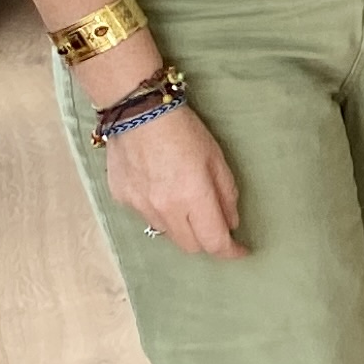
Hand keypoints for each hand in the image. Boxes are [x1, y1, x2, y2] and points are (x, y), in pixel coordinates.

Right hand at [105, 105, 243, 256]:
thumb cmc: (184, 131)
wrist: (137, 112)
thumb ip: (226, 194)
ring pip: (167, 233)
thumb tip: (231, 223)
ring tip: (184, 200)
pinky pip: (145, 216)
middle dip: (207, 241)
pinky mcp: (122, 199)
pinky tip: (159, 187)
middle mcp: (165, 209)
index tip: (240, 251)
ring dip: (181, 226)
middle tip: (214, 224)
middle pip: (190, 246)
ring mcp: (140, 206)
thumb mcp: (216, 159)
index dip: (231, 251)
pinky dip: (158, 210)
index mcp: (193, 197)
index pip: (214, 242)